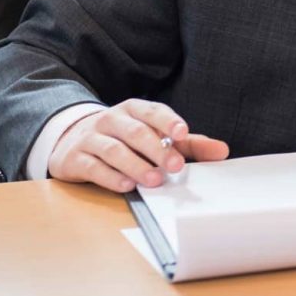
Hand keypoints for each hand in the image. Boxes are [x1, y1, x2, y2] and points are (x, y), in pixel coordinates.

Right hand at [47, 98, 229, 191]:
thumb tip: (222, 151)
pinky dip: (110, 177)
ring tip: (154, 180)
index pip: (153, 111)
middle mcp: (111, 120)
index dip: (168, 121)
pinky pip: (93, 167)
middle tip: (176, 166)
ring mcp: (91, 138)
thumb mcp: (155, 136)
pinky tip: (126, 185)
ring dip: (136, 166)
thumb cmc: (125, 139)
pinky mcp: (75, 158)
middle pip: (136, 132)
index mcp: (134, 110)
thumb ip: (189, 144)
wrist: (73, 139)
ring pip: (114, 150)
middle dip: (158, 149)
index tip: (184, 133)